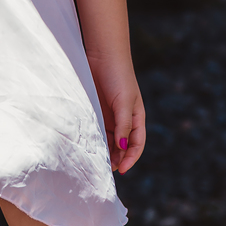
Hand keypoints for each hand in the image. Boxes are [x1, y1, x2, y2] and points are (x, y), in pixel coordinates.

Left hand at [88, 55, 145, 175]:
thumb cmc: (118, 77)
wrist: (102, 56)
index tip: (122, 169)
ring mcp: (110, 116)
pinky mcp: (97, 112)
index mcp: (136, 118)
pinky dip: (96, 141)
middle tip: (106, 169)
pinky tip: (89, 147)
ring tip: (97, 162)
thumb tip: (121, 146)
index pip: (136, 144)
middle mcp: (124, 120)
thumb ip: (123, 125)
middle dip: (117, 158)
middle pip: (122, 146)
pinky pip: (97, 131)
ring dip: (105, 152)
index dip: (131, 158)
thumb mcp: (124, 102)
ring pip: (109, 141)